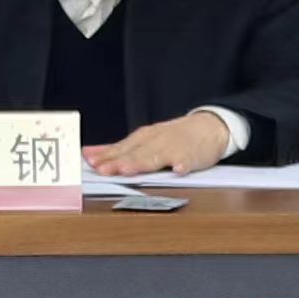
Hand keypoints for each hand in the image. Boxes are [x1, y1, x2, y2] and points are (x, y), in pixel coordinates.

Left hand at [88, 112, 236, 178]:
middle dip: (118, 161)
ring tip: (127, 170)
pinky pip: (188, 160)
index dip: (106, 156)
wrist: (209, 127)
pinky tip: (178, 170)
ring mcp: (174, 148)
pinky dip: (183, 164)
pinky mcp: (192, 155)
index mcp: (143, 138)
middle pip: (135, 153)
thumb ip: (118, 149)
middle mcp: (156, 141)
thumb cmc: (173, 136)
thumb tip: (89, 154)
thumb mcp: (144, 139)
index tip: (90, 162)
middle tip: (103, 169)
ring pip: (156, 156)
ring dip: (141, 162)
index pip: (121, 148)